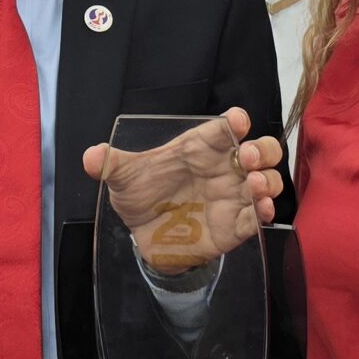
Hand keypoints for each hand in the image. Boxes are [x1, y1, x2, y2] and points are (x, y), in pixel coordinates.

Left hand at [82, 107, 286, 273]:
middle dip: (262, 149)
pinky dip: (265, 213)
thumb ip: (110, 164)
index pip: (225, 128)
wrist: (144, 237)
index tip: (237, 121)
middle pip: (259, 150)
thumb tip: (91, 157)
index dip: (235, 121)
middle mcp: (223, 169)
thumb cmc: (142, 196)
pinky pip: (258, 218)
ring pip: (267, 181)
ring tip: (255, 184)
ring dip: (268, 180)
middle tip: (248, 157)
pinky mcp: (236, 226)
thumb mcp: (123, 178)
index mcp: (200, 149)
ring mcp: (233, 197)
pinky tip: (261, 210)